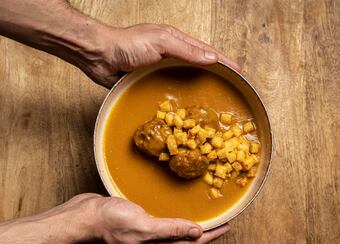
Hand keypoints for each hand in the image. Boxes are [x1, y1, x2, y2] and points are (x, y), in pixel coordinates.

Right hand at [81, 193, 229, 243]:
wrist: (85, 215)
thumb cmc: (111, 222)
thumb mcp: (145, 225)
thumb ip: (171, 229)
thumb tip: (196, 232)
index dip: (210, 235)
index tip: (227, 226)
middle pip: (185, 239)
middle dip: (204, 231)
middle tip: (221, 220)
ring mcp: (146, 237)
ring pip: (176, 230)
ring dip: (190, 223)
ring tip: (206, 216)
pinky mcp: (140, 225)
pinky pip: (165, 222)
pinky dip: (176, 217)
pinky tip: (180, 210)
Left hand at [83, 24, 239, 87]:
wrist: (100, 56)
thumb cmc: (128, 44)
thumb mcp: (161, 41)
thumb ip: (186, 50)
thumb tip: (212, 59)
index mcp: (177, 42)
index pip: (207, 52)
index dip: (224, 62)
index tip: (239, 72)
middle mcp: (172, 56)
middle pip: (200, 66)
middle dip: (216, 76)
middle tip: (231, 89)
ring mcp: (161, 70)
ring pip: (187, 79)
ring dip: (201, 87)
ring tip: (214, 99)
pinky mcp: (150, 82)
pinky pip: (171, 90)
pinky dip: (182, 97)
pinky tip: (188, 105)